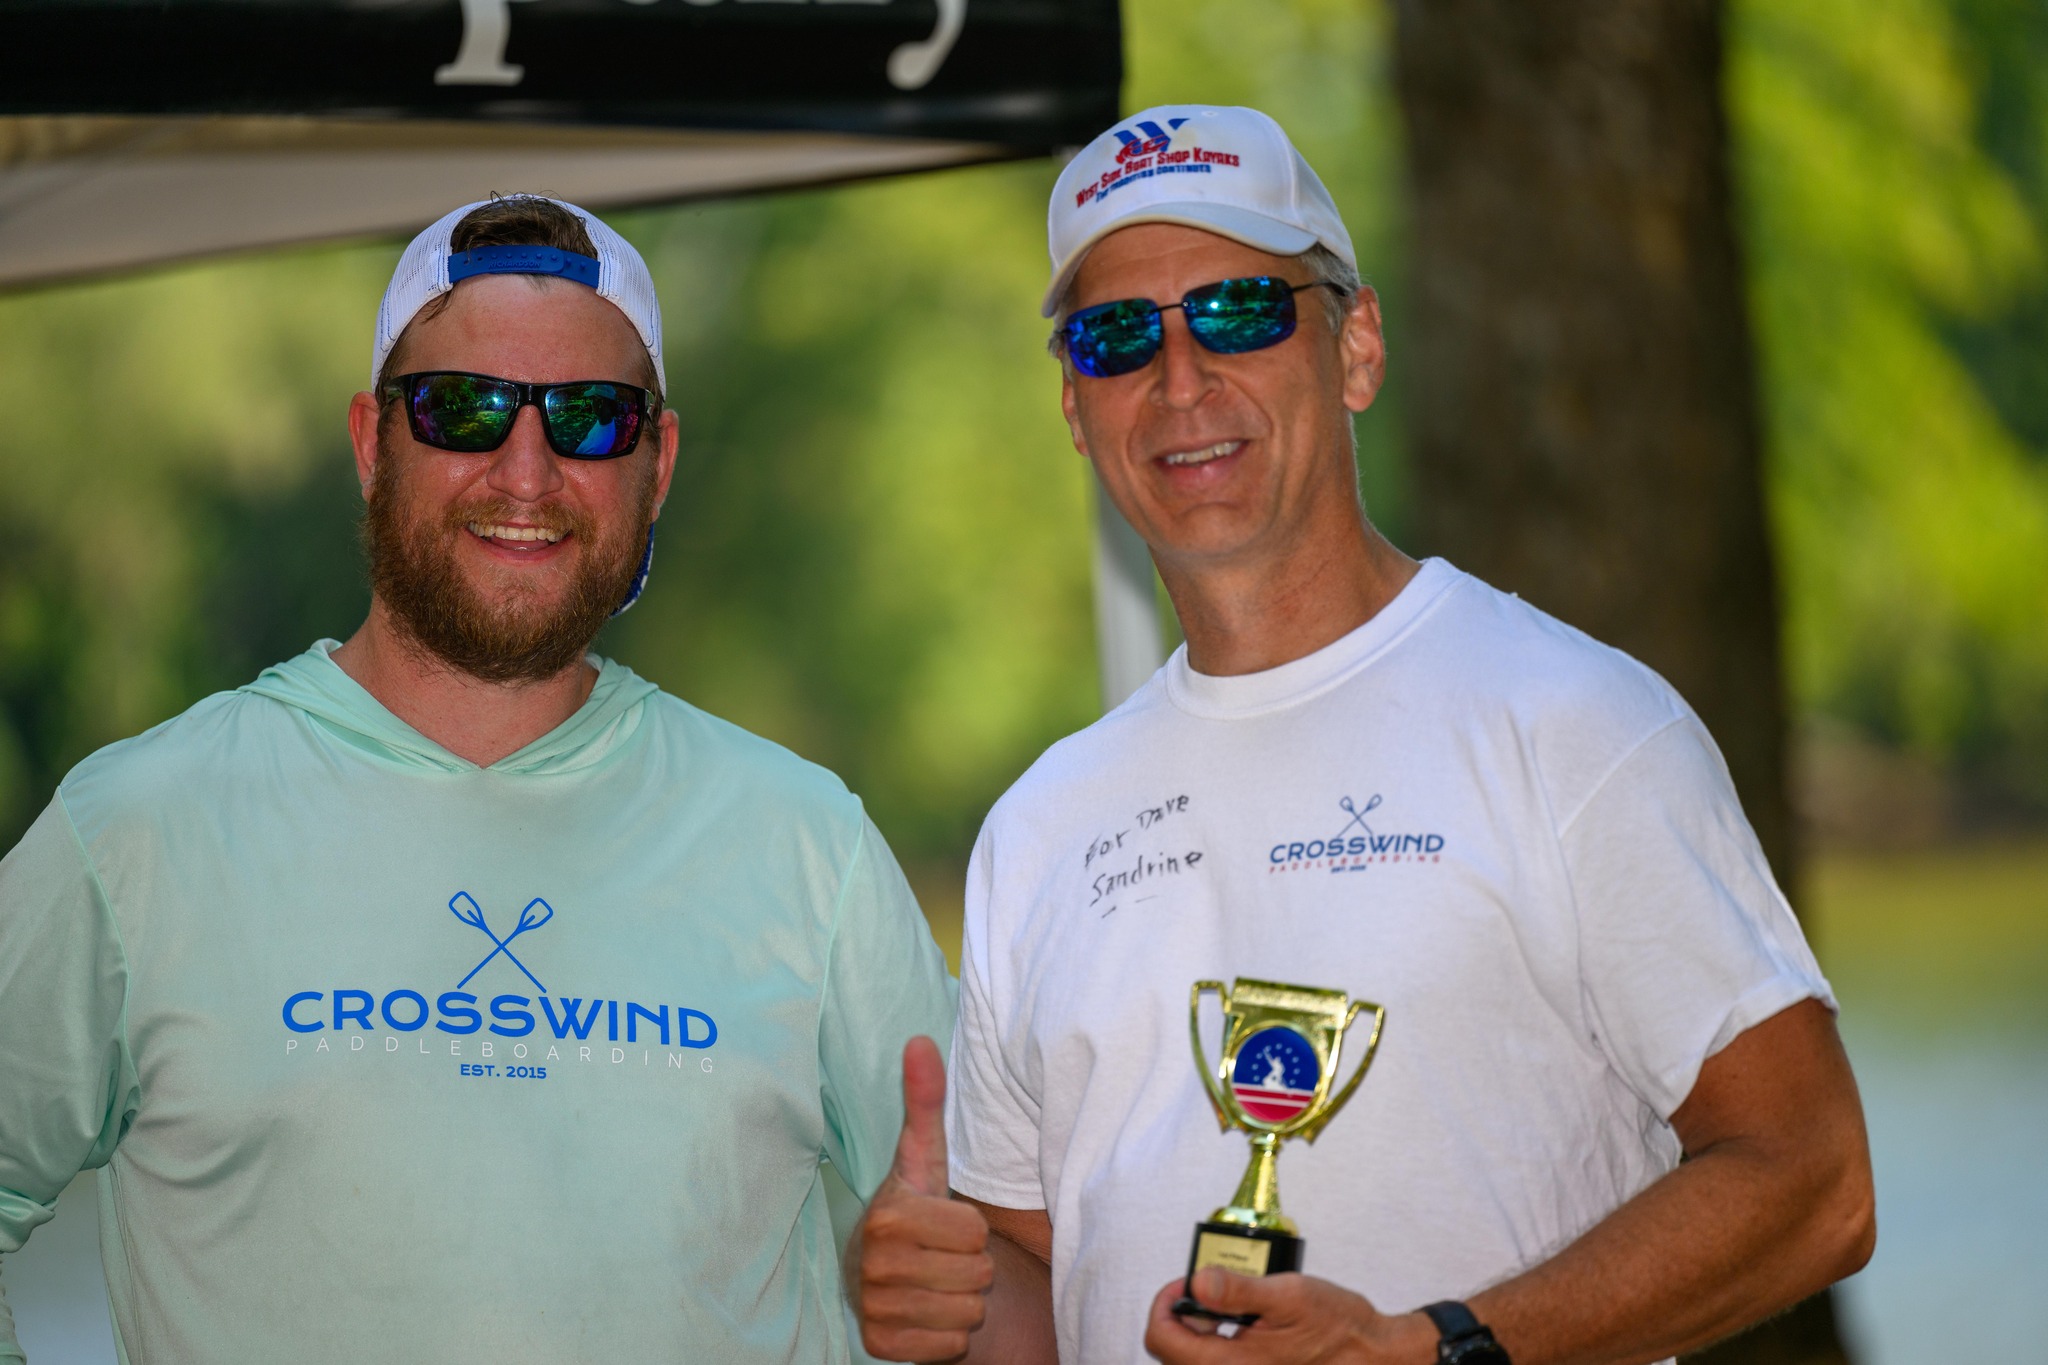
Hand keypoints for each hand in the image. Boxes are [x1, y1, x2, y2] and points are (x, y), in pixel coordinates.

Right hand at [850, 1037, 994, 1361]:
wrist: (889, 1276)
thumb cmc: (919, 1211)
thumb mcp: (927, 1160)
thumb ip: (925, 1102)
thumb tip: (920, 1039)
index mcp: (888, 1215)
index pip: (975, 1233)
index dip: (972, 1229)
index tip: (947, 1223)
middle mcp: (872, 1265)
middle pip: (976, 1274)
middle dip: (971, 1266)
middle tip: (944, 1255)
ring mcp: (874, 1309)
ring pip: (967, 1313)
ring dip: (963, 1301)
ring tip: (938, 1281)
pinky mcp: (878, 1347)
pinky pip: (950, 1348)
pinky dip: (948, 1336)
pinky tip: (929, 1313)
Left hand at [1144, 1268, 1435, 1364]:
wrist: (1372, 1354)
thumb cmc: (1338, 1327)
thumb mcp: (1289, 1295)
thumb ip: (1239, 1290)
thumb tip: (1198, 1283)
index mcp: (1232, 1363)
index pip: (1162, 1340)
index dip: (1164, 1304)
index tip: (1184, 1284)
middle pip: (1171, 1353)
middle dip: (1180, 1317)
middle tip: (1206, 1293)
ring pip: (1192, 1359)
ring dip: (1197, 1330)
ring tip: (1226, 1307)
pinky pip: (1217, 1362)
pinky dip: (1216, 1341)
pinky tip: (1242, 1323)